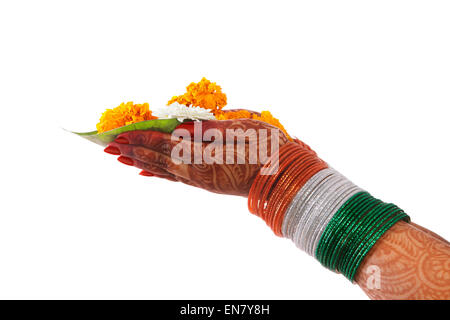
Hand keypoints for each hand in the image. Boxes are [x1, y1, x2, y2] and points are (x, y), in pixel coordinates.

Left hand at [104, 115, 288, 195]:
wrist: (284, 178)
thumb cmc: (269, 150)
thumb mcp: (244, 132)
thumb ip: (210, 131)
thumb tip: (181, 129)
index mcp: (205, 158)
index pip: (165, 145)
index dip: (142, 139)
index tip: (120, 134)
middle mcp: (197, 172)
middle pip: (157, 160)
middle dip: (132, 151)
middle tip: (108, 147)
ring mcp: (200, 180)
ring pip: (162, 170)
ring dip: (140, 163)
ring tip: (121, 158)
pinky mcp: (206, 184)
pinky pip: (174, 179)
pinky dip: (157, 174)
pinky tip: (148, 173)